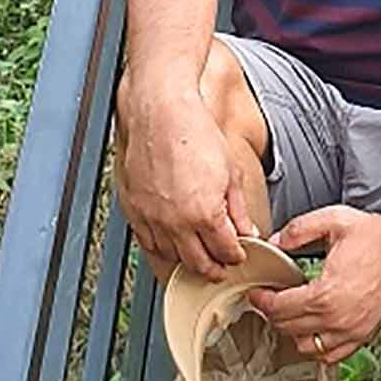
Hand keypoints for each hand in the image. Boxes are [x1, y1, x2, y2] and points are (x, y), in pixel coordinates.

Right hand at [118, 88, 255, 277]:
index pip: (225, 252)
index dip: (235, 256)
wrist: (158, 111)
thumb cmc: (192, 132)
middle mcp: (176, 222)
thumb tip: (248, 229)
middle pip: (198, 263)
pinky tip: (170, 243)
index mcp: (204, 214)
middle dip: (214, 268)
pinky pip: (147, 242)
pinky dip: (161, 248)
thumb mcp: (229, 171)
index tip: (238, 255)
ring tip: (199, 257)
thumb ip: (238, 208)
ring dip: (187, 261)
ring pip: (171, 257)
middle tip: (221, 267)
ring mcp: (151, 218)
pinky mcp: (133, 209)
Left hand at [252, 205, 380, 364]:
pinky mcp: (365, 334)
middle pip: (288, 328)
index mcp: (326, 293)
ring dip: (293, 331)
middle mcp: (338, 318)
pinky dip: (317, 347)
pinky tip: (313, 329)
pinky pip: (331, 355)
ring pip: (307, 346)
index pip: (279, 308)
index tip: (257, 292)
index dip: (262, 300)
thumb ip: (298, 230)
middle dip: (273, 313)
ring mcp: (353, 330)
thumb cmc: (377, 234)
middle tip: (269, 299)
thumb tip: (275, 244)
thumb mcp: (333, 220)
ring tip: (290, 312)